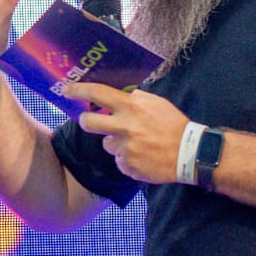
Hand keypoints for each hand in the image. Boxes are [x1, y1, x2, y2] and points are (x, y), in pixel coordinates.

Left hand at [65, 82, 190, 184]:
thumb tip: (120, 95)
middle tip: (89, 120)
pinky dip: (128, 158)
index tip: (66, 89)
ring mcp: (125, 148)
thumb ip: (136, 98)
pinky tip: (143, 156)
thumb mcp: (156, 103)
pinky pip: (120, 161)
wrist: (190, 154)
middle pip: (89, 122)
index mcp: (131, 107)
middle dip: (86, 121)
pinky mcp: (128, 166)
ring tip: (137, 143)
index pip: (98, 93)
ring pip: (107, 144)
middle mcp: (124, 127)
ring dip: (116, 143)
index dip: (78, 90)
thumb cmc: (173, 125)